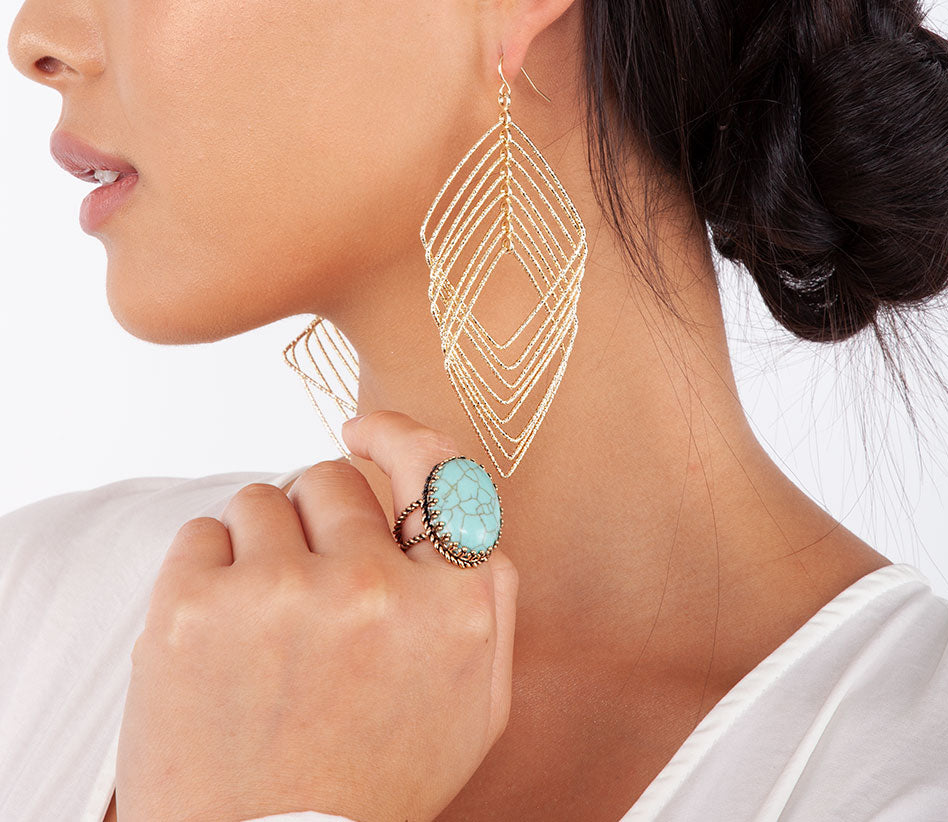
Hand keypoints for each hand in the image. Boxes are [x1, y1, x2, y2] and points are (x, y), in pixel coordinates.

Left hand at [113, 410, 518, 821]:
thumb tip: (460, 505)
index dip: (396, 436)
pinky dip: (205, 572)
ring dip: (259, 548)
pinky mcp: (193, 608)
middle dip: (318, 523)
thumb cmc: (370, 787)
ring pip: (261, 499)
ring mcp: (280, 595)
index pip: (436, 469)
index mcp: (457, 611)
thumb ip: (486, 599)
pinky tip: (217, 641)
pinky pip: (202, 532)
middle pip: (334, 478)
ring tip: (260, 632)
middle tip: (306, 598)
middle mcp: (375, 591)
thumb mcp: (474, 707)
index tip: (363, 428)